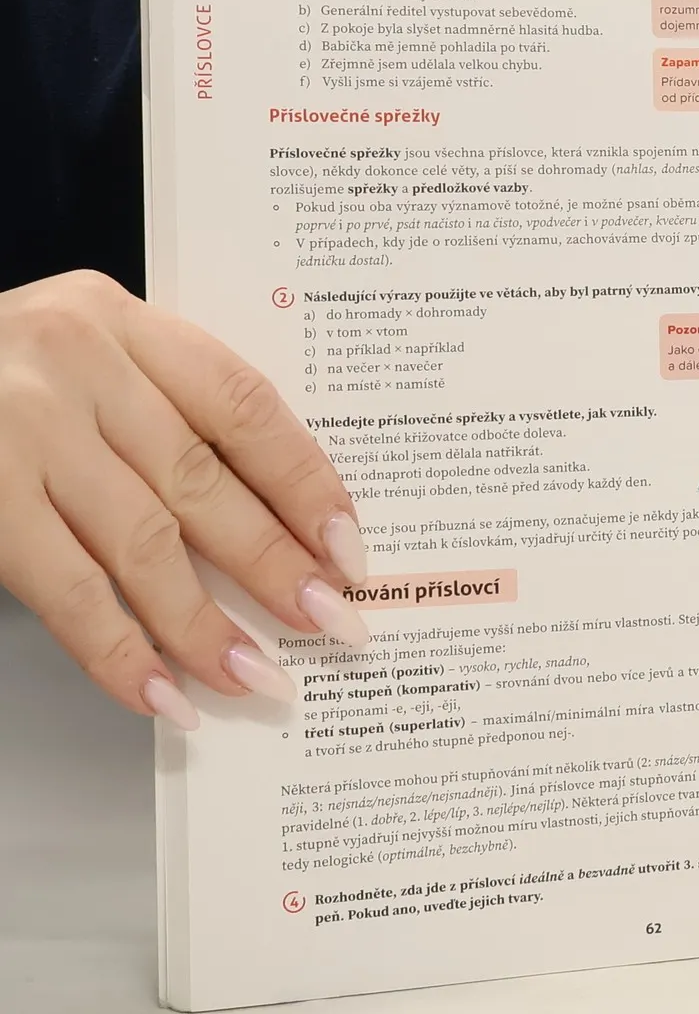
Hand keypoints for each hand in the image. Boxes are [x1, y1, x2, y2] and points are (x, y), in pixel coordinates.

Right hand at [0, 271, 369, 728]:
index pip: (245, 405)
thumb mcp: (73, 362)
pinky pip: (69, 589)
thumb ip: (154, 412)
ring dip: (206, 624)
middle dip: (276, 564)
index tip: (350, 547)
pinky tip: (163, 694)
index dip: (306, 482)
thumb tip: (271, 524)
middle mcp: (73, 361)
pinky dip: (121, 650)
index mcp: (117, 319)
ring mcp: (17, 427)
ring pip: (144, 542)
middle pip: (203, 480)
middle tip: (334, 625)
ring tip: (258, 678)